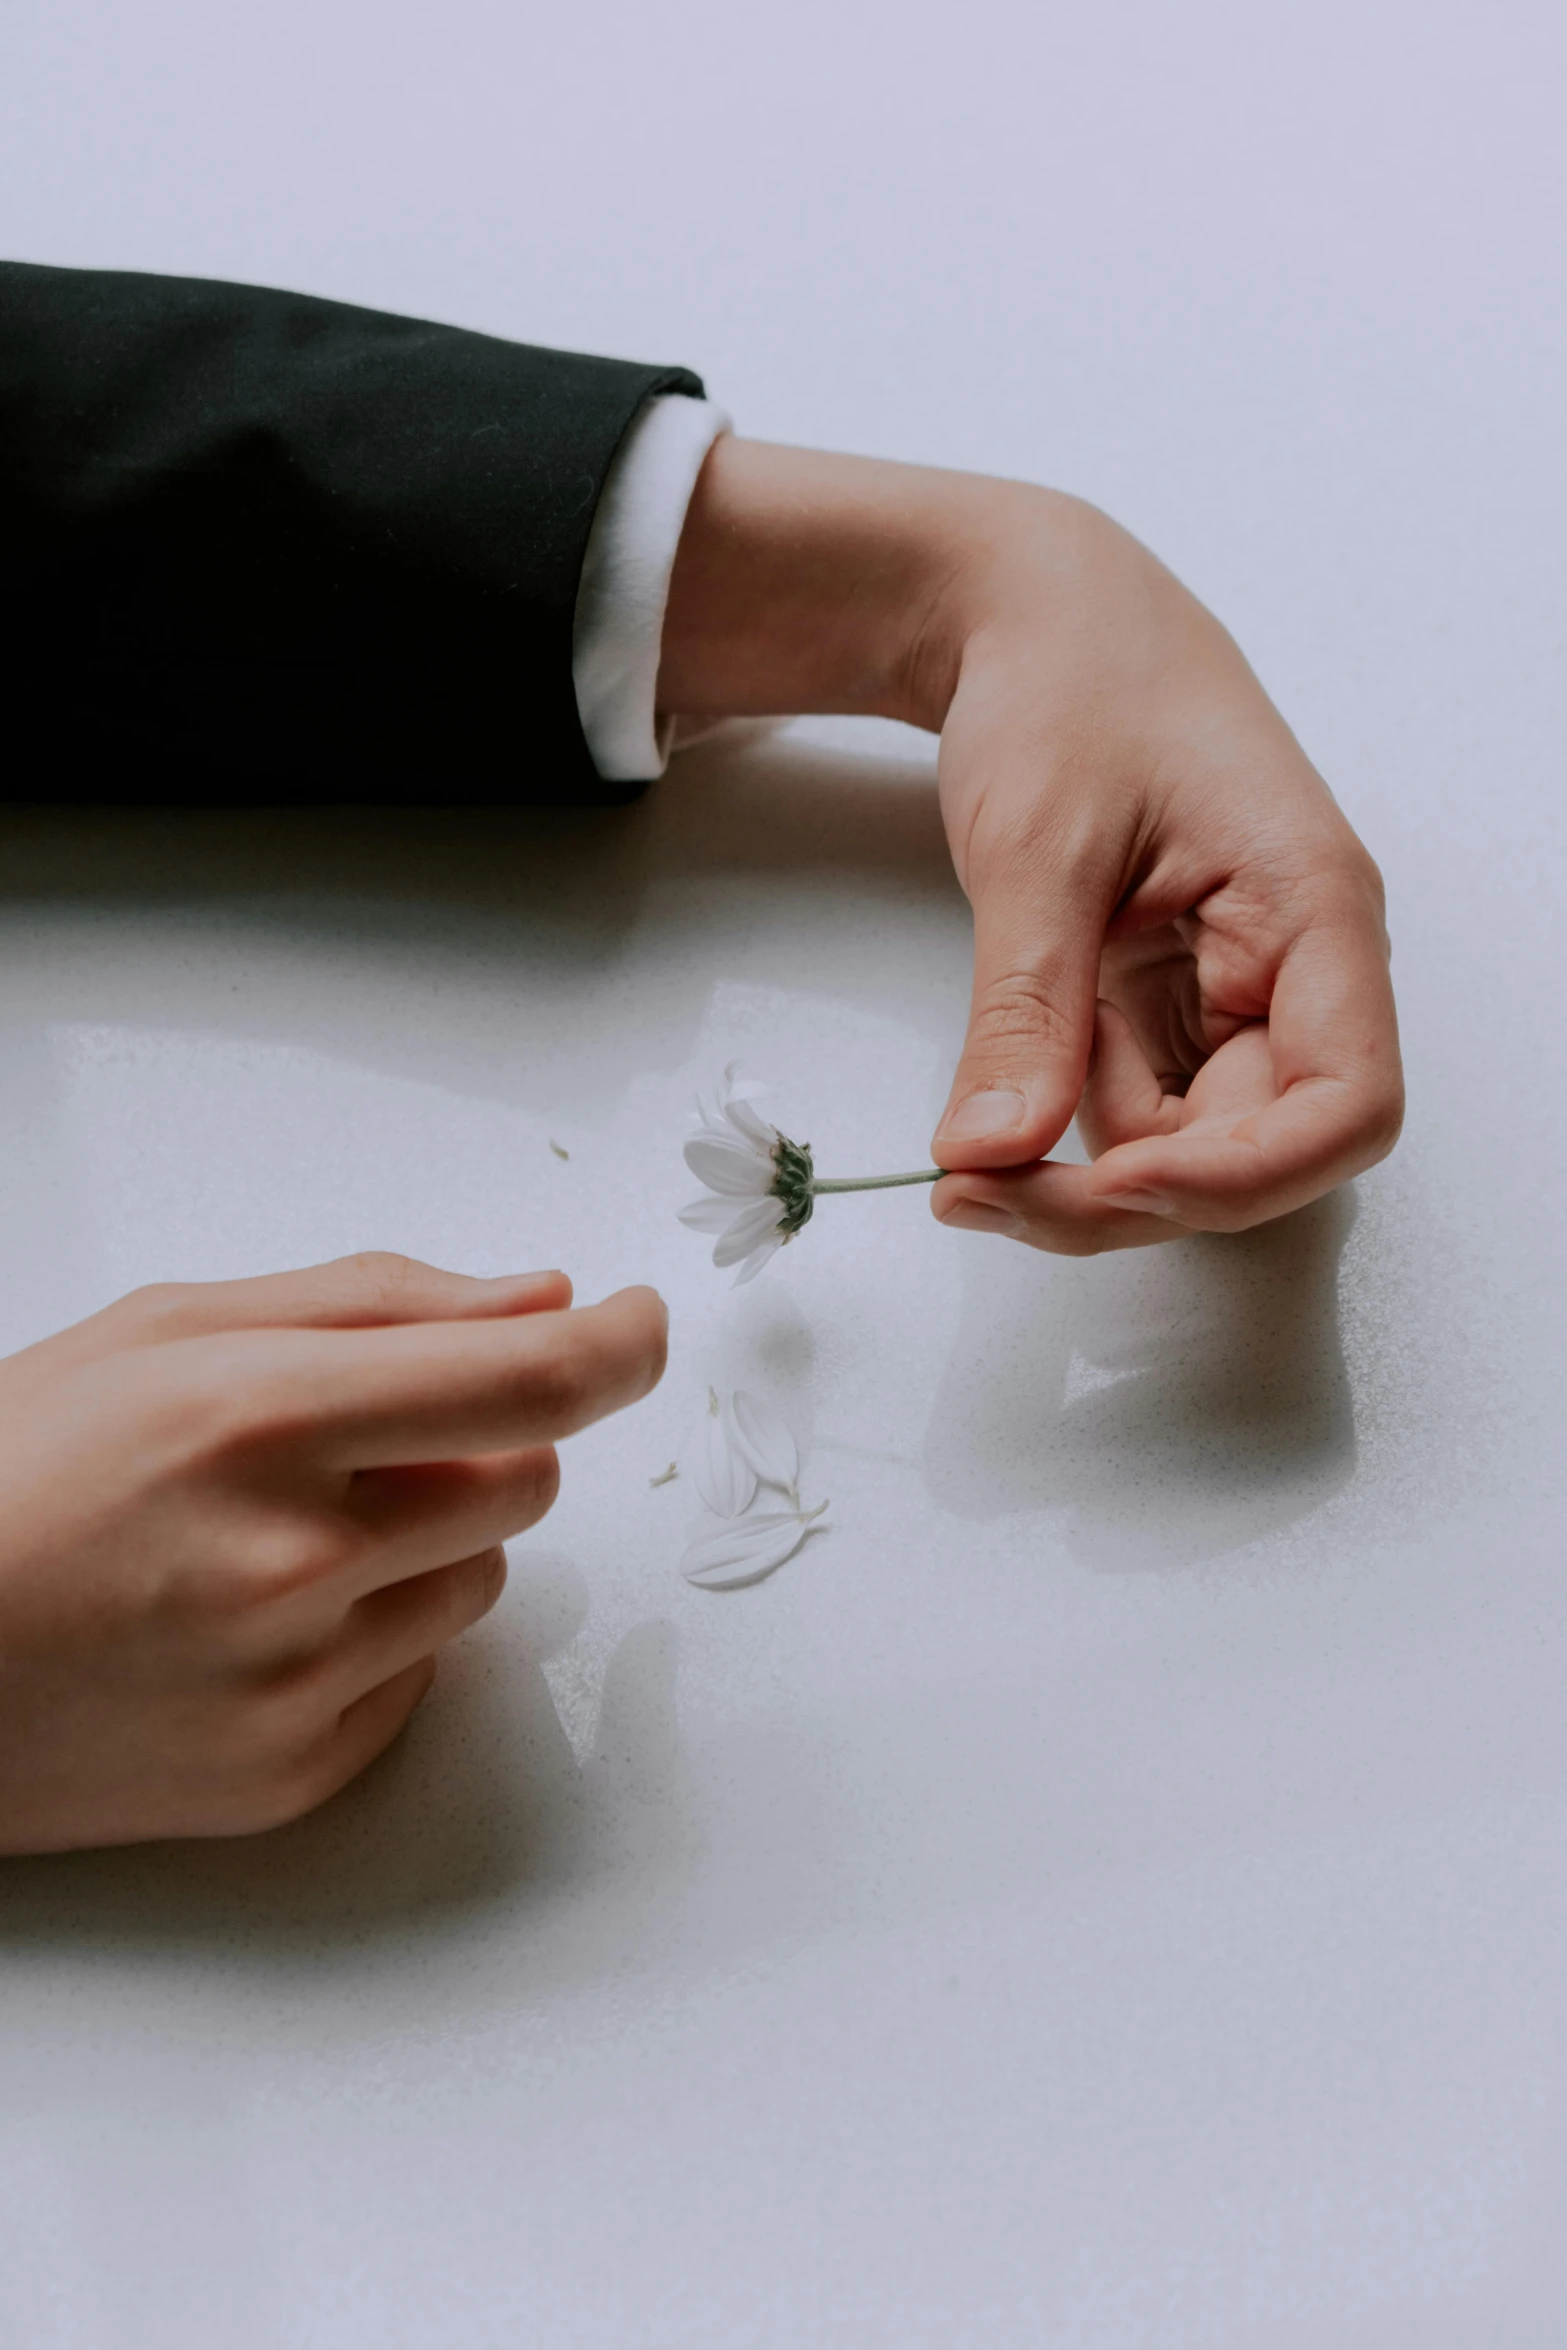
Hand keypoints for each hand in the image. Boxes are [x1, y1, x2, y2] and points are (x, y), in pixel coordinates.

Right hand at [0, 1254, 665, 1854]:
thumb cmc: (15, 1470)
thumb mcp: (168, 1331)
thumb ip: (376, 1304)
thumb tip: (542, 1296)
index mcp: (260, 1419)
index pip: (527, 1384)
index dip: (616, 1348)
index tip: (641, 1324)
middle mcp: (294, 1560)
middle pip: (525, 1482)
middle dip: (476, 1445)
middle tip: (355, 1443)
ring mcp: (294, 1685)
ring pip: (485, 1581)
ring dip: (426, 1544)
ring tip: (278, 1538)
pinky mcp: (289, 1777)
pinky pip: (421, 1679)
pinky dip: (375, 1637)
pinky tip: (256, 1623)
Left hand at [660, 442, 1401, 1251]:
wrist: (1028, 615)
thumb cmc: (1068, 682)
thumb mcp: (1036, 847)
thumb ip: (1025, 1009)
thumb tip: (995, 1151)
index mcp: (1312, 909)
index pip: (1347, 1104)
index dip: (1245, 1177)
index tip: (1111, 1184)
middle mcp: (1291, 968)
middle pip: (1259, 1151)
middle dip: (1129, 1197)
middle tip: (980, 1197)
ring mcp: (1229, 993)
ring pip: (1187, 1149)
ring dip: (1082, 1182)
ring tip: (961, 1172)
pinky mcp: (1166, 1003)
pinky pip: (1134, 1109)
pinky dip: (1061, 1136)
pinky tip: (985, 1132)